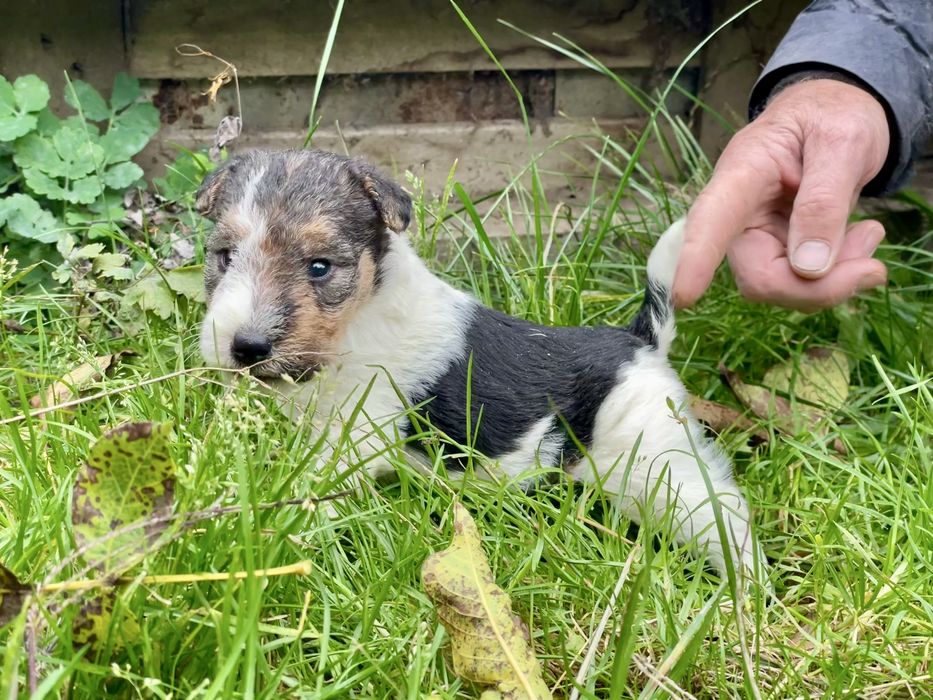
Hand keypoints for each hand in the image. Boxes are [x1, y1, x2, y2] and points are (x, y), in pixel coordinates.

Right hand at [673, 79, 889, 310]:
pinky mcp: (778, 252)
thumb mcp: (842, 142)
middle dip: (815, 287)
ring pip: (782, 287)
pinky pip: (802, 284)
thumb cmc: (832, 115)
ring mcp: (757, 238)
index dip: (695, 260)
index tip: (683, 296)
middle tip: (874, 267)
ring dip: (835, 279)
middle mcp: (738, 216)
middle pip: (757, 275)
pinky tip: (858, 240)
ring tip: (869, 235)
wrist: (835, 114)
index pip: (710, 222)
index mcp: (740, 175)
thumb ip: (824, 201)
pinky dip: (838, 275)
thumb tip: (809, 268)